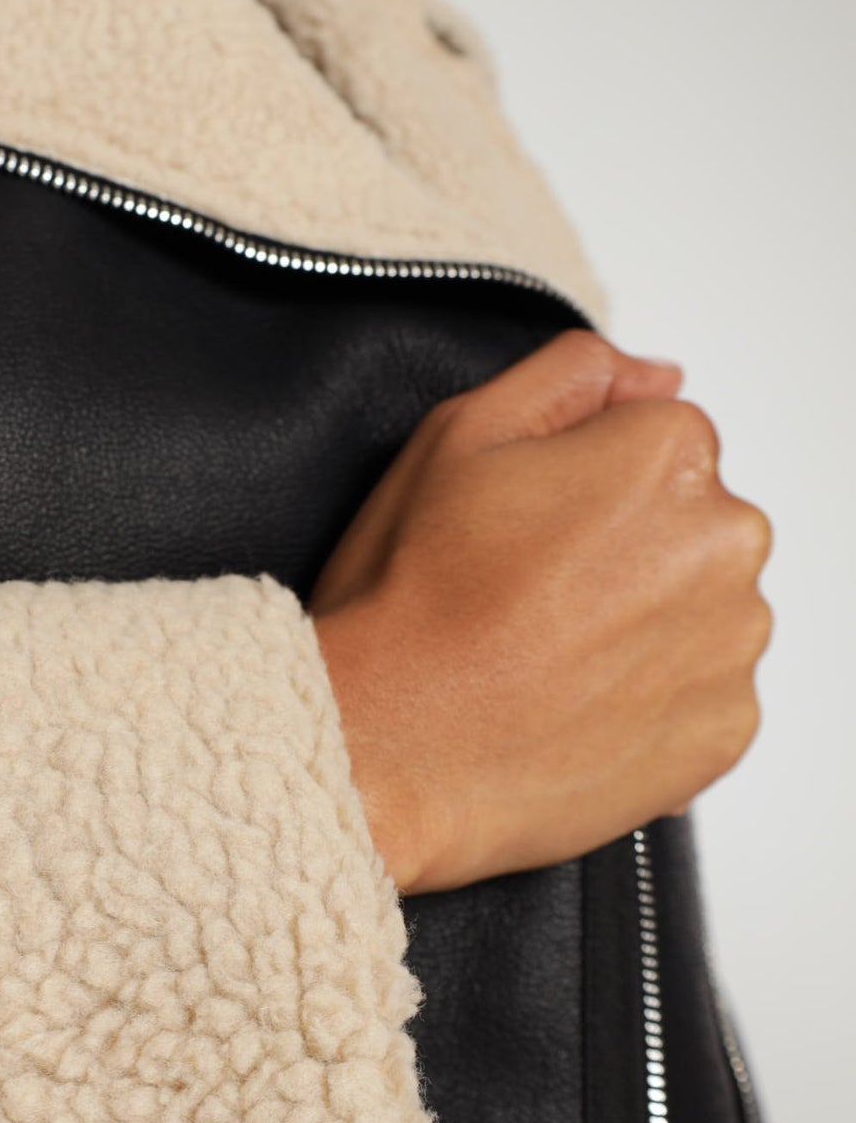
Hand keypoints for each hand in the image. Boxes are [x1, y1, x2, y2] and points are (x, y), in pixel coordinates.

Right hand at [309, 331, 772, 892]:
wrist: (390, 748)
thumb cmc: (410, 596)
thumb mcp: (458, 433)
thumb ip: (570, 375)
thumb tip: (655, 375)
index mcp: (666, 454)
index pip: (656, 437)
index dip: (581, 479)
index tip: (526, 524)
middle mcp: (725, 542)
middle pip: (690, 520)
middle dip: (624, 546)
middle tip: (527, 592)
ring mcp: (732, 643)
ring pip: (700, 607)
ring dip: (642, 622)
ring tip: (545, 655)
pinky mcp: (725, 730)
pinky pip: (703, 694)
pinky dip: (650, 698)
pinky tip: (573, 704)